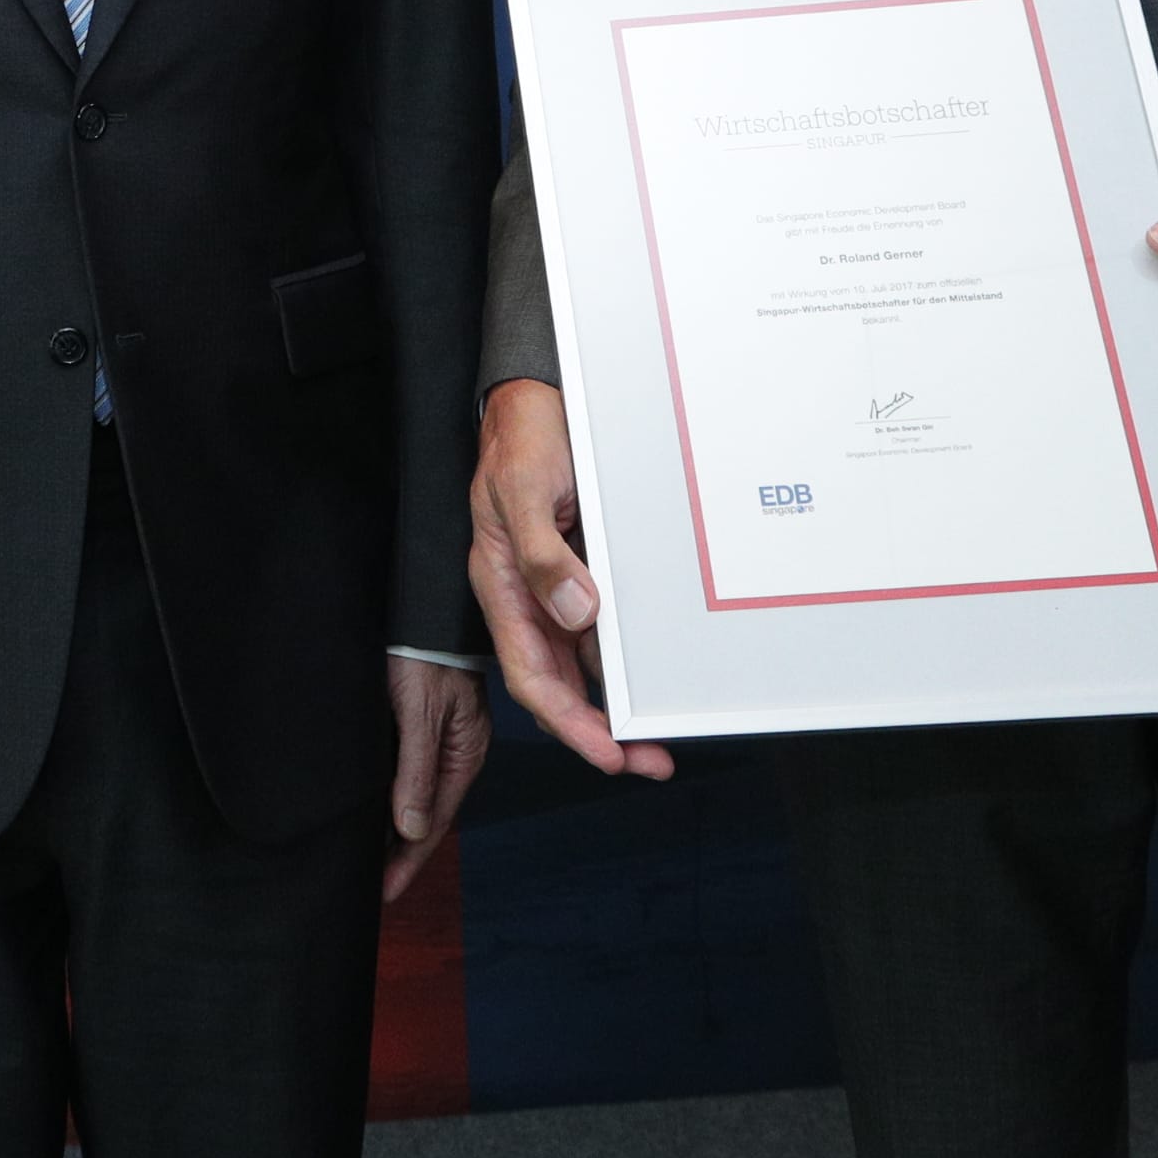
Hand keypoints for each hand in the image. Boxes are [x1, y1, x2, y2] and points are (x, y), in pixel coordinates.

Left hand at [380, 656, 488, 901]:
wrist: (423, 607)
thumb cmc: (425, 654)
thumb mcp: (420, 713)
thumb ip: (416, 771)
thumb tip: (411, 827)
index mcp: (461, 756)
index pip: (434, 824)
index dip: (408, 861)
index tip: (385, 892)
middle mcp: (453, 754)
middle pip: (426, 816)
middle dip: (400, 852)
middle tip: (371, 885)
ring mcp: (438, 740)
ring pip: (415, 797)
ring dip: (394, 827)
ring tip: (369, 858)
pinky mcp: (421, 724)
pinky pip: (406, 773)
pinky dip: (391, 796)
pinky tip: (374, 810)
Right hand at [467, 379, 672, 781]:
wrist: (535, 398)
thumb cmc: (520, 439)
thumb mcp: (524, 491)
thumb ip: (543, 555)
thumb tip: (576, 612)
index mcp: (502, 584)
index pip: (532, 675)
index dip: (569, 722)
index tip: (608, 753)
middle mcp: (527, 595)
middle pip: (559, 683)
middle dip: (599, 731)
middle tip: (647, 759)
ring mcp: (553, 584)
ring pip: (582, 663)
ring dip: (615, 700)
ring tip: (655, 733)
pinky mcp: (579, 568)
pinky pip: (601, 626)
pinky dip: (624, 656)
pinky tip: (652, 672)